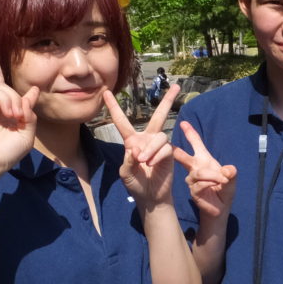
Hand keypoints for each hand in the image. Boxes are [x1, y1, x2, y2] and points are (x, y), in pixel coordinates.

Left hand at [103, 83, 180, 209]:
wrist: (150, 197)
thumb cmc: (135, 184)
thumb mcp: (125, 172)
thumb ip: (128, 159)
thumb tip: (137, 150)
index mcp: (132, 141)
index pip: (121, 121)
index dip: (114, 107)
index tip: (105, 92)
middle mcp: (147, 139)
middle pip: (158, 116)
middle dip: (167, 101)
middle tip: (177, 86)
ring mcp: (160, 146)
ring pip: (159, 136)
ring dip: (150, 149)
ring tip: (144, 162)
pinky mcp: (169, 154)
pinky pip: (165, 148)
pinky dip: (157, 156)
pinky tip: (152, 165)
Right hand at [173, 121, 236, 218]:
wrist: (221, 207)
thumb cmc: (225, 190)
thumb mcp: (231, 179)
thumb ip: (231, 173)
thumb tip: (229, 170)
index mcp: (204, 160)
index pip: (196, 144)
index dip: (190, 133)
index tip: (183, 123)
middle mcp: (196, 168)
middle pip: (182, 156)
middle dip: (177, 151)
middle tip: (170, 146)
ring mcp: (193, 180)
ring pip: (198, 173)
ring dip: (211, 175)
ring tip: (222, 180)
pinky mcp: (193, 191)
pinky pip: (199, 184)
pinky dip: (209, 183)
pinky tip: (215, 186)